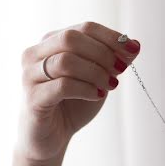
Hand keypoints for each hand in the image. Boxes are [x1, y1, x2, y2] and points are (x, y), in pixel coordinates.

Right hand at [17, 21, 140, 163]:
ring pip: (66, 61)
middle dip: (103, 54)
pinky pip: (62, 86)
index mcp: (52, 42)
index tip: (132, 50)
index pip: (85, 28)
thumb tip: (134, 44)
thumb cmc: (73, 104)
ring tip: (110, 85)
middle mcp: (35, 54)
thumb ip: (113, 61)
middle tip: (120, 71)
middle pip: (71, 38)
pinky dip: (86, 89)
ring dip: (95, 72)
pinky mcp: (32, 98)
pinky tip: (97, 95)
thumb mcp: (98, 78)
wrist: (53, 137)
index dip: (111, 37)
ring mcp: (30, 75)